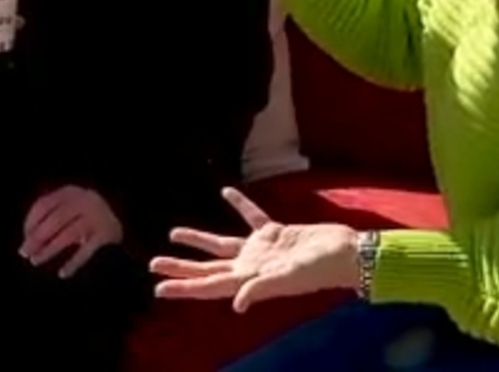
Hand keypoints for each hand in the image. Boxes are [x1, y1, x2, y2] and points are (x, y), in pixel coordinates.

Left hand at [21, 185, 123, 277]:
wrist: (115, 226)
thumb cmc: (81, 220)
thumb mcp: (66, 210)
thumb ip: (49, 217)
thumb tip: (27, 241)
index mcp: (72, 192)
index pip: (44, 204)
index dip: (31, 222)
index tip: (25, 237)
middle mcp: (86, 200)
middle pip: (55, 220)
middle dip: (37, 238)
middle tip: (25, 253)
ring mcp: (98, 217)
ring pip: (68, 235)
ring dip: (49, 250)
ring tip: (36, 261)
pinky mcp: (107, 235)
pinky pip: (86, 251)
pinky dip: (73, 264)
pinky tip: (63, 273)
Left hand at [149, 188, 359, 312]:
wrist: (345, 252)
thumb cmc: (319, 269)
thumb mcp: (289, 279)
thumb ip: (261, 288)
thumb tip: (237, 304)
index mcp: (249, 279)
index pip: (209, 285)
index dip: (183, 287)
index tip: (158, 288)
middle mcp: (250, 267)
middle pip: (207, 267)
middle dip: (181, 267)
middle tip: (153, 264)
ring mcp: (261, 250)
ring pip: (221, 244)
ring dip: (198, 240)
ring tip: (174, 233)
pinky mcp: (275, 233)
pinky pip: (251, 217)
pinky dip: (239, 205)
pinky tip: (226, 192)